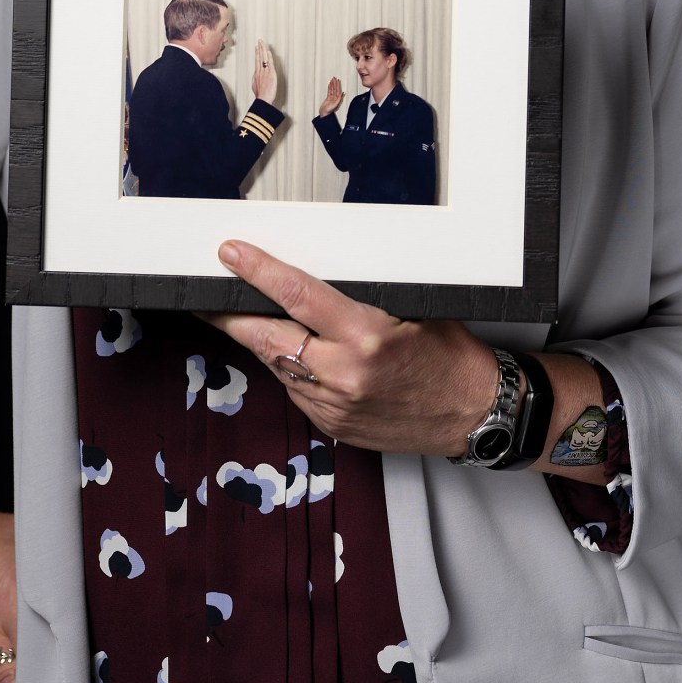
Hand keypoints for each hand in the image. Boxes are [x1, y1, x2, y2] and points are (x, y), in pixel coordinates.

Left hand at [202, 240, 497, 457]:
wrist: (473, 413)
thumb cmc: (450, 358)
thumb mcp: (412, 311)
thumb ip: (359, 300)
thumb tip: (312, 282)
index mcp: (367, 337)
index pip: (297, 296)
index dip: (257, 272)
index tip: (232, 256)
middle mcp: (345, 375)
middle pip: (266, 338)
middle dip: (230, 316)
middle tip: (207, 298)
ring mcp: (335, 406)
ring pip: (277, 366)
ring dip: (259, 343)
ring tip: (242, 320)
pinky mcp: (333, 426)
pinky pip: (296, 391)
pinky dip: (289, 371)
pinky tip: (293, 357)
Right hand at [252, 39, 278, 104]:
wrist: (263, 99)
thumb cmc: (260, 94)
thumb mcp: (254, 85)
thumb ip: (255, 78)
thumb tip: (255, 75)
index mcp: (257, 73)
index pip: (257, 60)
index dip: (257, 53)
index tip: (256, 47)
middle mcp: (260, 71)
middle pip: (259, 57)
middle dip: (259, 48)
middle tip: (259, 41)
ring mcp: (265, 72)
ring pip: (264, 58)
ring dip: (263, 50)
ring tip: (262, 43)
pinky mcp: (271, 74)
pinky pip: (270, 63)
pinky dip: (269, 57)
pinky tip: (268, 52)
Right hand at [316, 77, 343, 116]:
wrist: (324, 114)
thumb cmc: (329, 111)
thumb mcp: (335, 105)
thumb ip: (339, 99)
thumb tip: (342, 93)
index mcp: (337, 99)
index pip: (338, 90)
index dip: (338, 85)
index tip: (338, 81)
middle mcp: (335, 98)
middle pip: (335, 88)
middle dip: (335, 83)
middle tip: (335, 78)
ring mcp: (331, 98)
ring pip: (332, 89)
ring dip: (332, 84)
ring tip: (332, 80)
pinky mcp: (328, 98)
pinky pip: (329, 91)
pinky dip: (329, 88)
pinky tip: (329, 85)